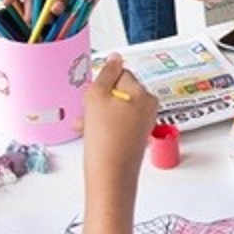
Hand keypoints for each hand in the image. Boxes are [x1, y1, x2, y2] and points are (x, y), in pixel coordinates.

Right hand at [81, 54, 157, 186]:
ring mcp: (142, 122)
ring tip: (85, 127)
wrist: (110, 176)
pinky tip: (91, 135)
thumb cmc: (106, 140)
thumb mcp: (98, 97)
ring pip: (114, 108)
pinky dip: (103, 126)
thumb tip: (116, 57)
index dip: (101, 84)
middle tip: (87, 112)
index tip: (92, 95)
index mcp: (144, 93)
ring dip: (97, 114)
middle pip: (117, 91)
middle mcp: (147, 106)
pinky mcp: (135, 136)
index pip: (119, 73)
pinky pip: (117, 123)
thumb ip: (106, 73)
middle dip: (98, 100)